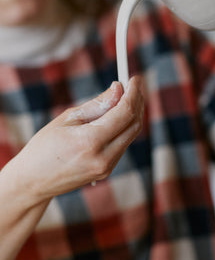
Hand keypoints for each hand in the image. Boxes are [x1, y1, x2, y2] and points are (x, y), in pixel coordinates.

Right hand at [3, 76, 143, 205]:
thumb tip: (119, 88)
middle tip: (133, 85)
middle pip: (134, 124)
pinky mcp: (106, 171)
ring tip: (126, 96)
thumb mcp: (68, 118)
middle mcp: (103, 157)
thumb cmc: (45, 146)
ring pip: (131, 135)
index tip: (134, 78)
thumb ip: (98, 104)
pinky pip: (123, 144)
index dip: (132, 92)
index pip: (124, 112)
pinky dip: (125, 127)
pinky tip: (119, 114)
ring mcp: (106, 167)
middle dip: (137, 101)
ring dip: (133, 113)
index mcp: (90, 141)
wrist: (33, 182)